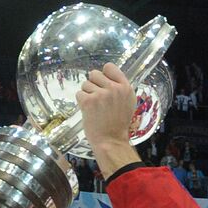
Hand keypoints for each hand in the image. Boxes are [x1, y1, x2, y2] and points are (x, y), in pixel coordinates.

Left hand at [76, 62, 141, 176]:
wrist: (111, 140)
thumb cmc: (119, 124)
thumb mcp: (128, 103)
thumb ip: (120, 88)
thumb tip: (107, 77)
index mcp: (126, 88)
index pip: (109, 67)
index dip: (104, 74)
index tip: (103, 83)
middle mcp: (114, 88)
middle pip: (94, 73)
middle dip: (93, 84)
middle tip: (98, 98)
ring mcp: (101, 94)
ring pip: (85, 84)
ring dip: (87, 94)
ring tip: (95, 107)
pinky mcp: (88, 101)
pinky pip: (79, 94)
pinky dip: (81, 102)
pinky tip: (89, 111)